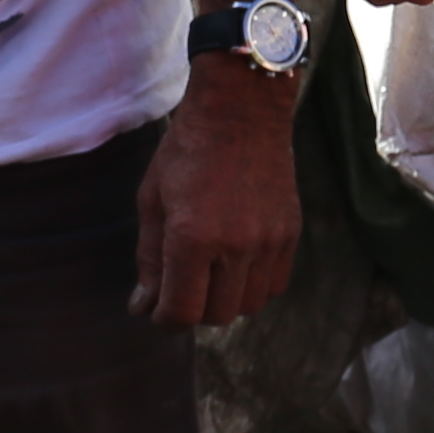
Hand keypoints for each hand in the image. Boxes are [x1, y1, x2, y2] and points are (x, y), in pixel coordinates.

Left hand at [133, 71, 301, 326]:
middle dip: (193, 310)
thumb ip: (149, 258)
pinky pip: (274, 285)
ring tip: (209, 272)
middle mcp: (236, 246)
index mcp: (192, 237)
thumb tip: (143, 307)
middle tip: (181, 286)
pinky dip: (252, 286)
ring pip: (247, 306)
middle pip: (216, 316)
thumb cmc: (186, 150)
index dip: (164, 322)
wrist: (241, 110)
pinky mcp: (290, 234)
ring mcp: (268, 242)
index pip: (182, 312)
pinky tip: (237, 263)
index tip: (157, 311)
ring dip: (224, 300)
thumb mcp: (153, 200)